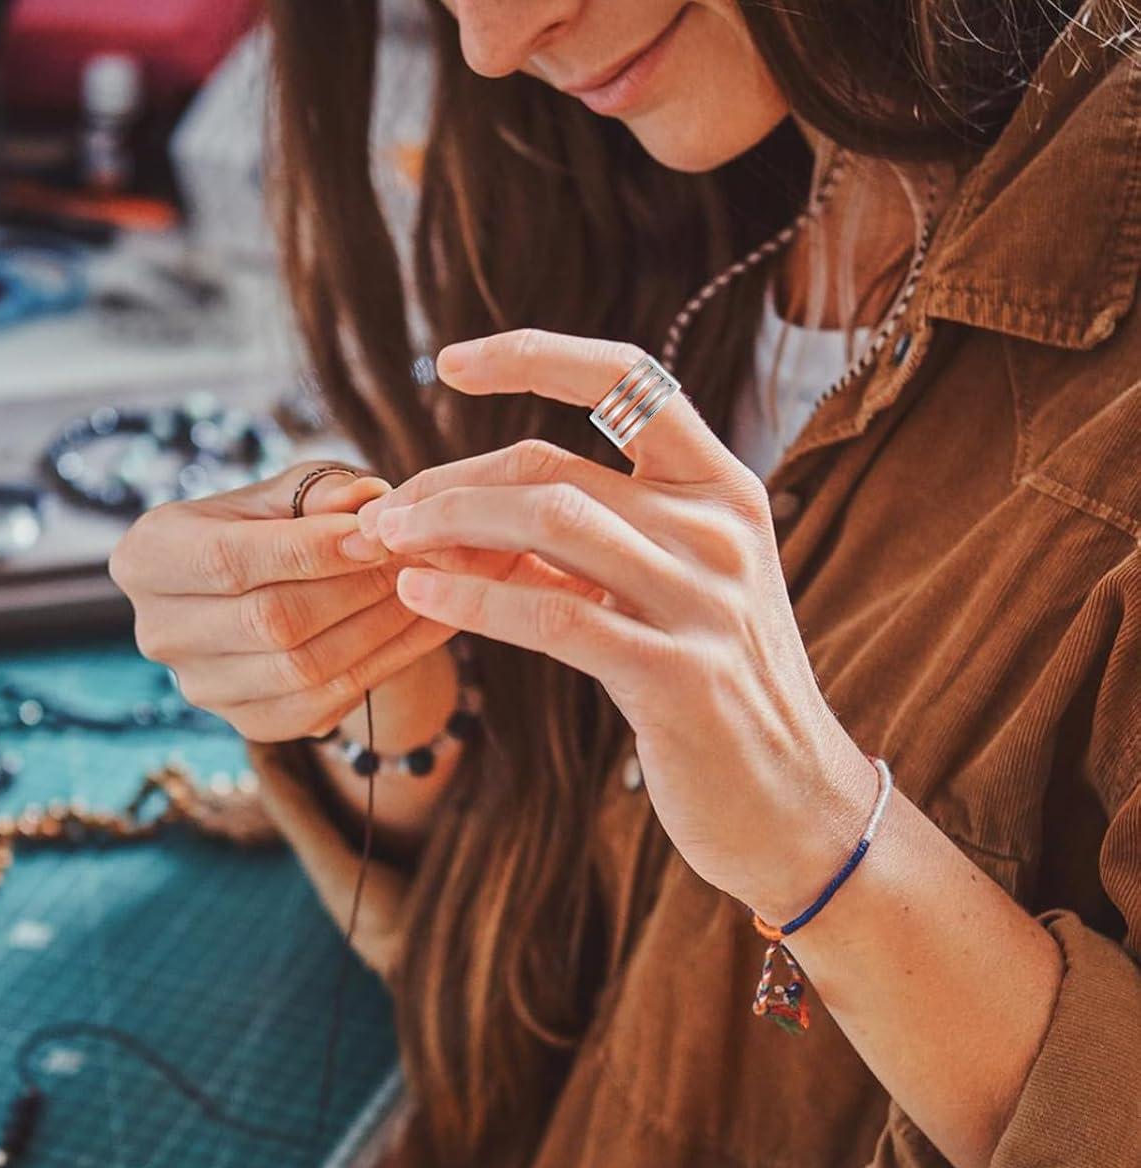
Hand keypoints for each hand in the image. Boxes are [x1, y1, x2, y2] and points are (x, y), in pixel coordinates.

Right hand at [108, 461, 459, 742]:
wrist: (264, 591)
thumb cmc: (268, 526)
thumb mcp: (282, 494)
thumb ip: (319, 492)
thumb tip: (367, 502)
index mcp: (145, 559)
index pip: (229, 560)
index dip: (308, 550)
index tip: (378, 534)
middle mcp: (159, 632)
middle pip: (269, 620)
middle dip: (354, 588)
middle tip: (417, 559)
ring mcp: (200, 687)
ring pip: (301, 668)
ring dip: (378, 628)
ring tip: (427, 588)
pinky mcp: (247, 723)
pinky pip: (322, 703)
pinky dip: (382, 665)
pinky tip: (423, 628)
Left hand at [357, 329, 876, 920]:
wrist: (793, 802)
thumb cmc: (716, 692)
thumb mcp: (669, 593)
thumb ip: (595, 543)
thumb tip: (473, 511)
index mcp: (724, 488)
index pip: (626, 379)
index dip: (532, 354)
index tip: (449, 361)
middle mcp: (720, 528)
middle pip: (552, 467)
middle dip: (449, 484)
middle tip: (385, 514)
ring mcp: (703, 600)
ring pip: (547, 523)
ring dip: (449, 527)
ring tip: (388, 545)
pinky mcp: (675, 674)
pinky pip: (552, 617)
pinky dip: (472, 600)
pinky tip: (418, 596)